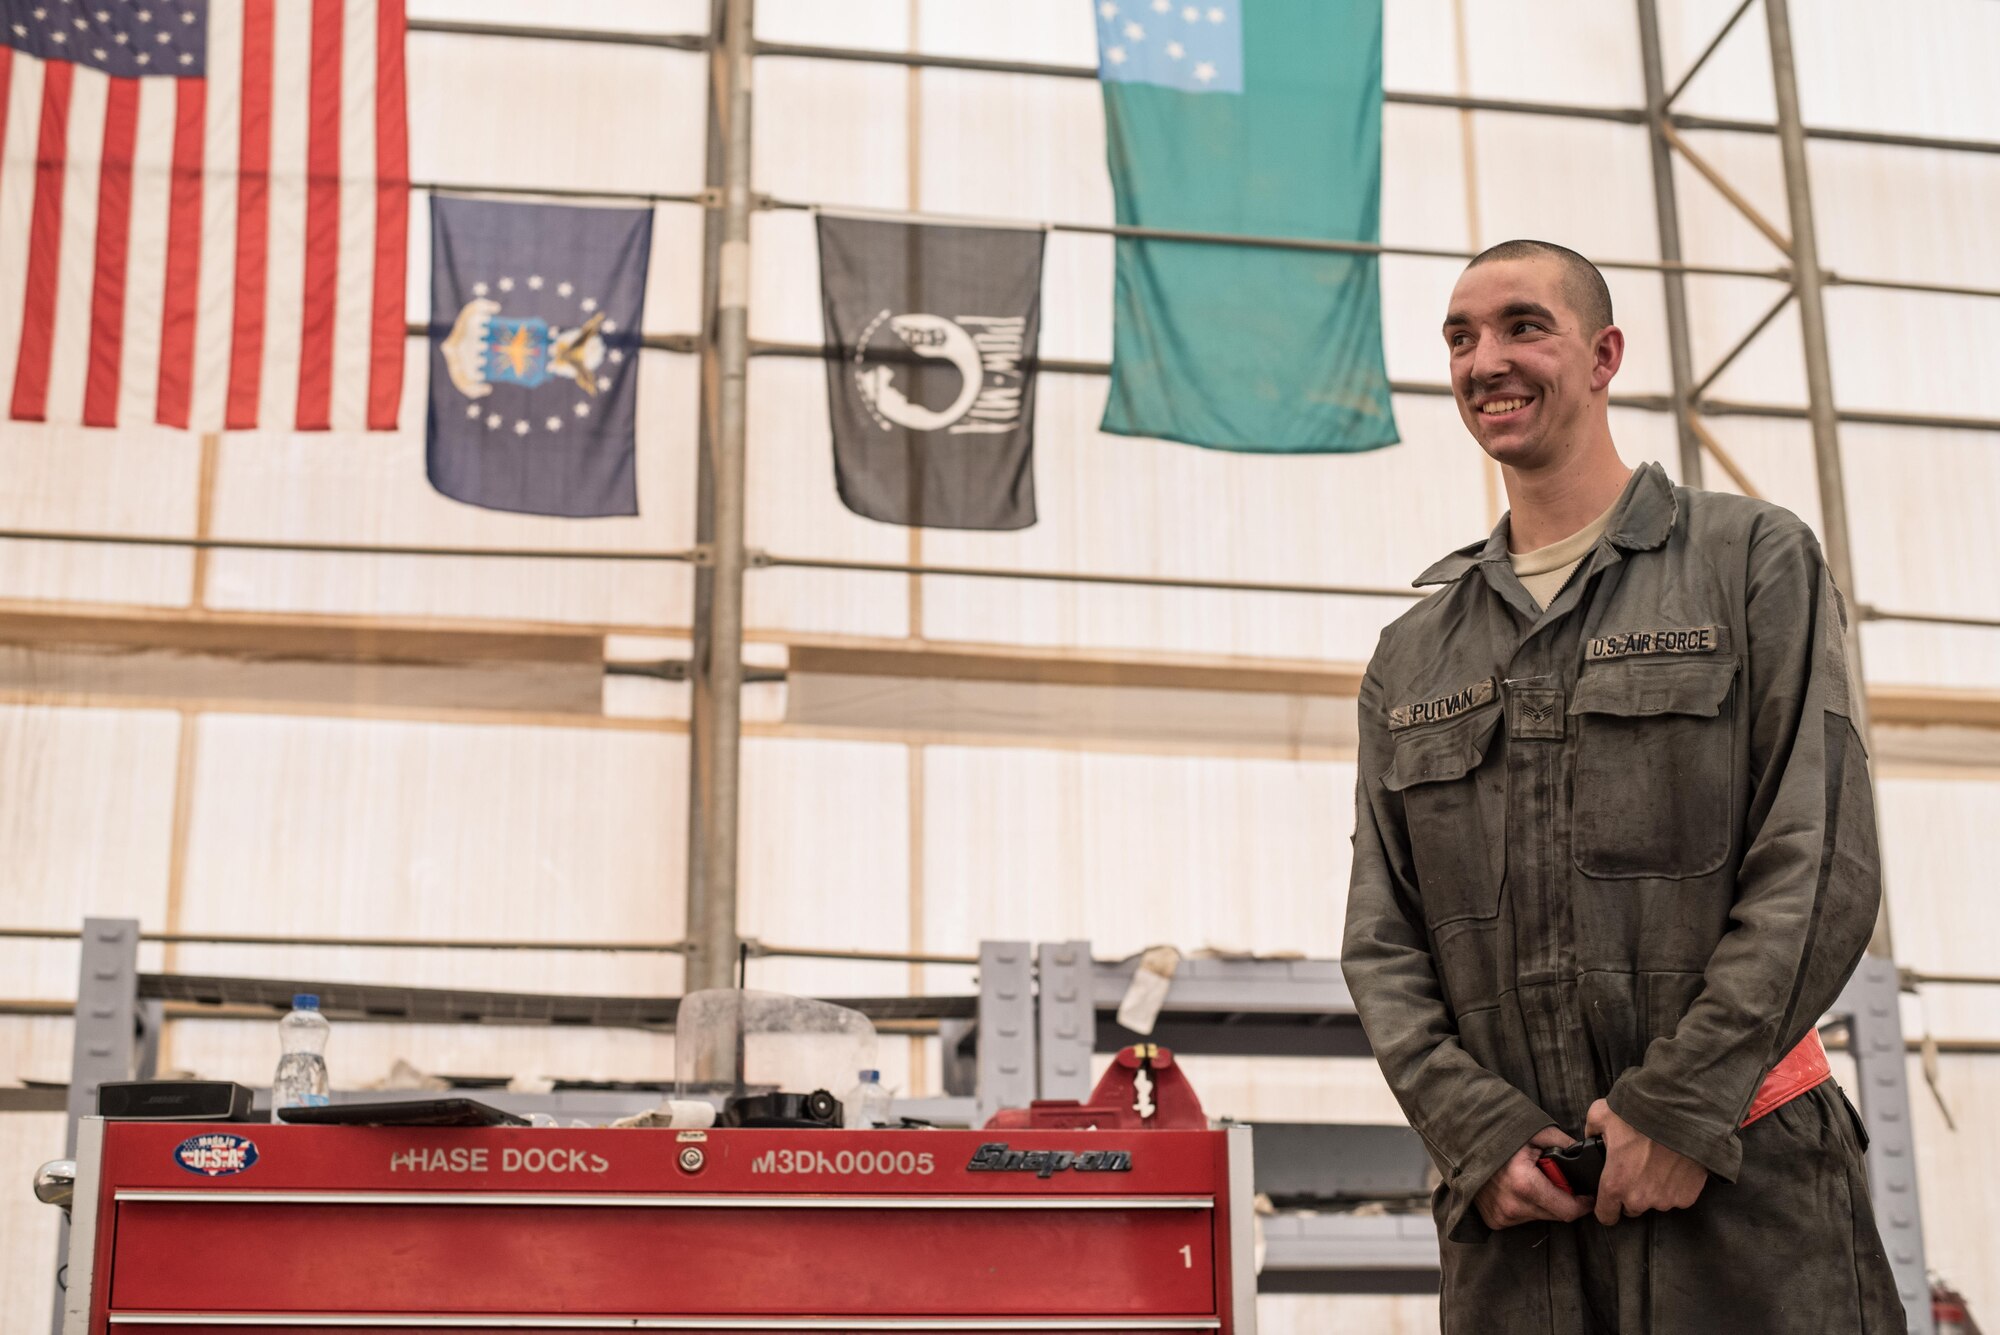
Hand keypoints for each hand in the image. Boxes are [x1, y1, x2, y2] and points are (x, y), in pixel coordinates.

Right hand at [1473, 1125, 1592, 1230]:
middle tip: (1555, 1178)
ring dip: (1544, 1202)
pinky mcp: (1495, 1220)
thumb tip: (1585, 1154)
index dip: (1584, 1203)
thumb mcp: (1534, 1132)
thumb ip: (1564, 1143)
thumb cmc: (1497, 1135)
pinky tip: (1518, 1188)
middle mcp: (1513, 1206)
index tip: (1588, 1196)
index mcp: (1525, 1185)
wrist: (1461, 1143)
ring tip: (1532, 1179)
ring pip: (1540, 1216)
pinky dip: (1527, 1205)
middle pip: (1556, 1215)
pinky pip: (1523, 1218)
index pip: (1568, 1210)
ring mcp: (1502, 1216)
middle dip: (1563, 1199)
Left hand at [1586, 1098, 1706, 1226]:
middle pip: (1632, 1208)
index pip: (1606, 1215)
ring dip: (1654, 1189)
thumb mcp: (1600, 1116)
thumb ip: (1591, 1132)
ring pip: (1655, 1202)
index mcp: (1615, 1184)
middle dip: (1631, 1193)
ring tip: (1657, 1163)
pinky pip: (1677, 1196)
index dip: (1606, 1208)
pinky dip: (1675, 1185)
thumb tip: (1591, 1137)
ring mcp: (1665, 1199)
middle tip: (1636, 1169)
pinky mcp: (1687, 1196)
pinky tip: (1674, 1165)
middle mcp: (1639, 1198)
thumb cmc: (1638, 1114)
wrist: (1680, 1113)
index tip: (1609, 1200)